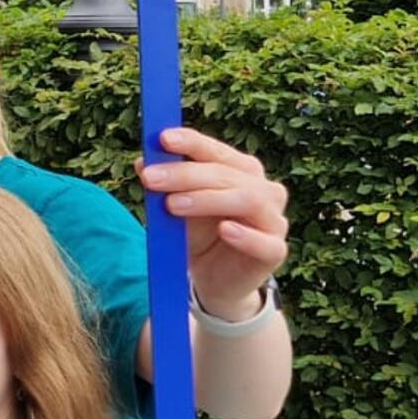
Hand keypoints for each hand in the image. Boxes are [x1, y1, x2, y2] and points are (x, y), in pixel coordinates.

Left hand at [137, 127, 288, 319]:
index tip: (162, 138)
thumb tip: (143, 162)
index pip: (216, 151)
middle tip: (151, 179)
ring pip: (248, 200)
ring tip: (172, 205)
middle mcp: (263, 190)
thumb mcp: (177, 208)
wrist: (215, 280)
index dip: (191, 142)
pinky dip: (245, 235)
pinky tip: (224, 230)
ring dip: (207, 199)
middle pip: (227, 174)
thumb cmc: (199, 235)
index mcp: (241, 170)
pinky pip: (265, 242)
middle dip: (185, 174)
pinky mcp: (275, 251)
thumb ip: (164, 185)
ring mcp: (273, 220)